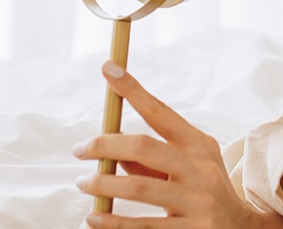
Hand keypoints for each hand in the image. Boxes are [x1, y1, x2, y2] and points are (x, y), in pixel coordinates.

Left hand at [73, 61, 268, 228]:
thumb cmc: (203, 193)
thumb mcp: (188, 168)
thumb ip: (151, 159)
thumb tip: (112, 149)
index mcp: (199, 145)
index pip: (160, 112)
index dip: (133, 90)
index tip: (108, 68)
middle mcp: (201, 169)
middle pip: (143, 146)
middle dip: (104, 144)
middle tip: (79, 150)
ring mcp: (198, 201)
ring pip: (138, 186)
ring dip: (102, 184)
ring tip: (83, 183)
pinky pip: (143, 225)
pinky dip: (112, 222)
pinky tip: (94, 218)